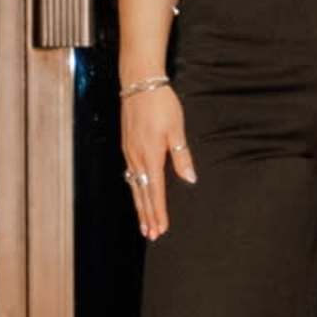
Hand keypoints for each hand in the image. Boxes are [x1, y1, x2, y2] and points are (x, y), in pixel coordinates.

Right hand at [120, 84, 193, 240]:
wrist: (139, 82)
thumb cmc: (161, 103)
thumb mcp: (176, 129)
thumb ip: (182, 155)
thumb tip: (189, 179)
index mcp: (151, 155)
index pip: (155, 191)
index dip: (158, 212)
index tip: (160, 228)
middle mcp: (137, 157)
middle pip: (141, 193)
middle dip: (146, 215)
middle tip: (151, 234)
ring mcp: (129, 151)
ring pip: (134, 185)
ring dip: (139, 205)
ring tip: (143, 222)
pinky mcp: (127, 145)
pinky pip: (130, 173)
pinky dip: (134, 189)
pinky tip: (136, 193)